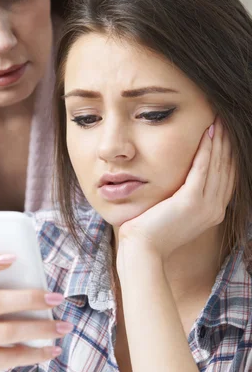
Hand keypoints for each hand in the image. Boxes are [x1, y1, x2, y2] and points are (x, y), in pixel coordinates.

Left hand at [117, 118, 234, 262]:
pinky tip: (207, 133)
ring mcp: (206, 207)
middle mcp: (215, 210)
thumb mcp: (175, 214)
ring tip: (218, 121)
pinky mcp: (191, 201)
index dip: (228, 155)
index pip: (227, 178)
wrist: (143, 249)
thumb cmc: (152, 232)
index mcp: (213, 213)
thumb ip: (184, 199)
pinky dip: (206, 150)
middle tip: (224, 121)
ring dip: (219, 142)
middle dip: (226, 144)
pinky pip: (203, 169)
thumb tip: (182, 182)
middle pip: (227, 169)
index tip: (224, 135)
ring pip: (218, 166)